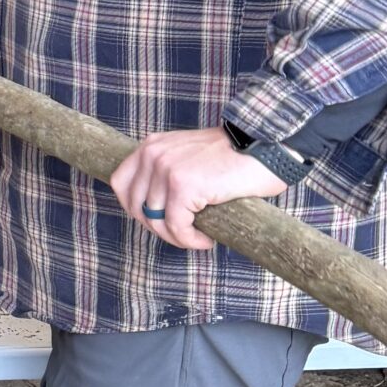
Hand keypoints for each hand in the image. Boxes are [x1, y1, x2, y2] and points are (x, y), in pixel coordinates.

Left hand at [110, 126, 286, 249]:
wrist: (265, 148)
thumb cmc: (233, 157)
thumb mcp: (187, 156)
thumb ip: (166, 171)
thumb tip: (152, 208)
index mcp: (151, 146)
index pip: (121, 184)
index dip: (137, 209)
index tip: (160, 220)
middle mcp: (153, 154)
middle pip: (136, 207)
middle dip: (158, 227)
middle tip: (183, 233)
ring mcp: (167, 169)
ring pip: (156, 221)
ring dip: (177, 237)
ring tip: (198, 237)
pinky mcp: (184, 186)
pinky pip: (177, 226)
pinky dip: (190, 240)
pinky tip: (206, 239)